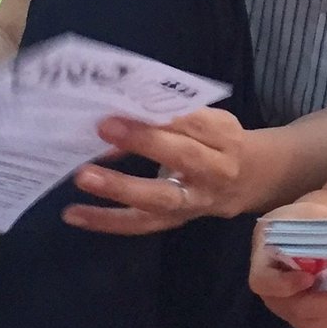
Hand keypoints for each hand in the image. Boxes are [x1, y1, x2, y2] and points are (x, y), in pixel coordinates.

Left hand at [63, 107, 268, 234]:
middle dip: (143, 142)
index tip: (129, 103)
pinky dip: (106, 220)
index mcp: (224, 136)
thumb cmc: (219, 142)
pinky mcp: (175, 221)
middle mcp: (215, 171)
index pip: (195, 122)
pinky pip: (141, 224)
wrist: (252, 180)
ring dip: (120, 188)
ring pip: (160, 198)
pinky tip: (74, 214)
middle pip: (183, 157)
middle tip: (103, 128)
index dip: (163, 114)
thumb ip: (177, 116)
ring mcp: (195, 201)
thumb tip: (123, 109)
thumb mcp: (211, 122)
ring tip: (84, 177)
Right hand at [248, 194, 326, 327]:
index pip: (262, 281)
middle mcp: (271, 288)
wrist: (317, 227)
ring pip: (308, 323)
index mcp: (265, 257)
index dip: (284, 285)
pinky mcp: (303, 314)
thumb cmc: (311, 217)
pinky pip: (319, 327)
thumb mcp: (316, 213)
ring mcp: (286, 304)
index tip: (309, 277)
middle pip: (292, 308)